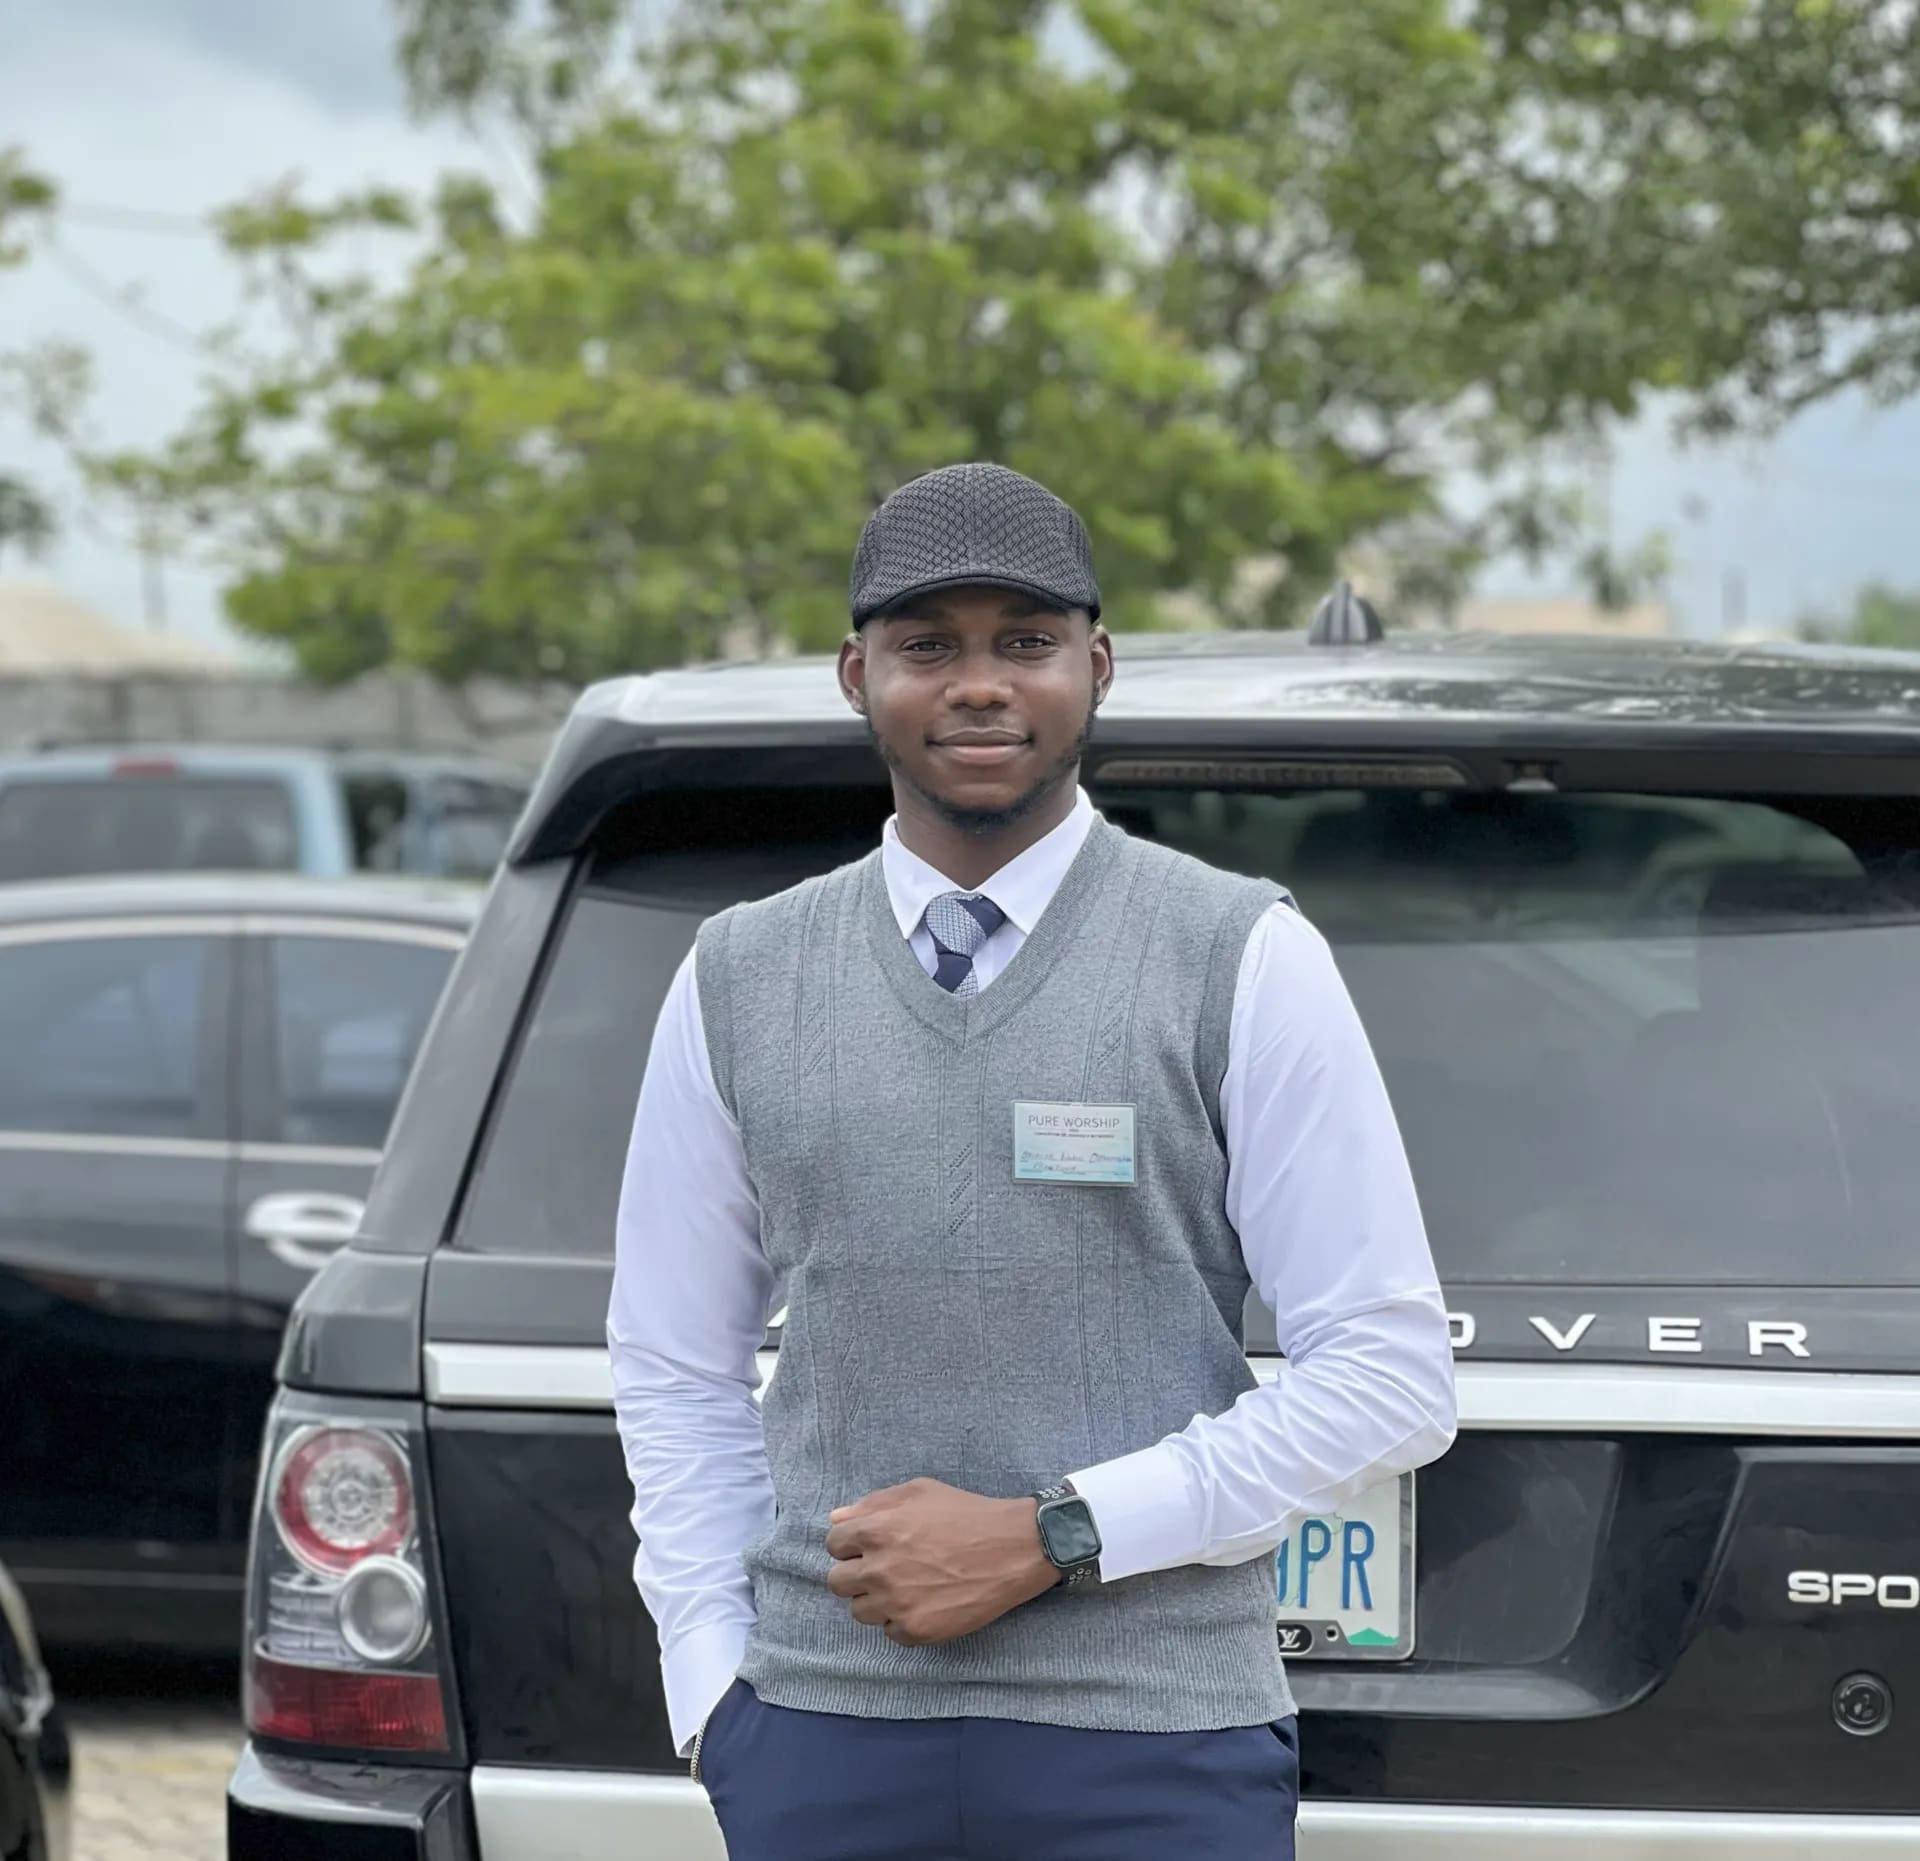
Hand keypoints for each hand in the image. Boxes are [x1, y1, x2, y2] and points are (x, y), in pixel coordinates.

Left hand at [825, 1478, 1059, 1645]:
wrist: (1012, 1548)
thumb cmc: (965, 1514)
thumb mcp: (919, 1492)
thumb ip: (872, 1504)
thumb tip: (837, 1519)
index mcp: (875, 1531)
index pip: (833, 1545)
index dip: (851, 1544)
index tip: (869, 1546)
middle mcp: (879, 1570)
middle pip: (838, 1582)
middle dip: (856, 1573)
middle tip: (885, 1567)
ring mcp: (896, 1605)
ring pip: (860, 1612)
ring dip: (876, 1600)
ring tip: (907, 1586)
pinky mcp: (916, 1631)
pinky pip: (890, 1632)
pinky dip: (902, 1620)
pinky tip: (925, 1602)